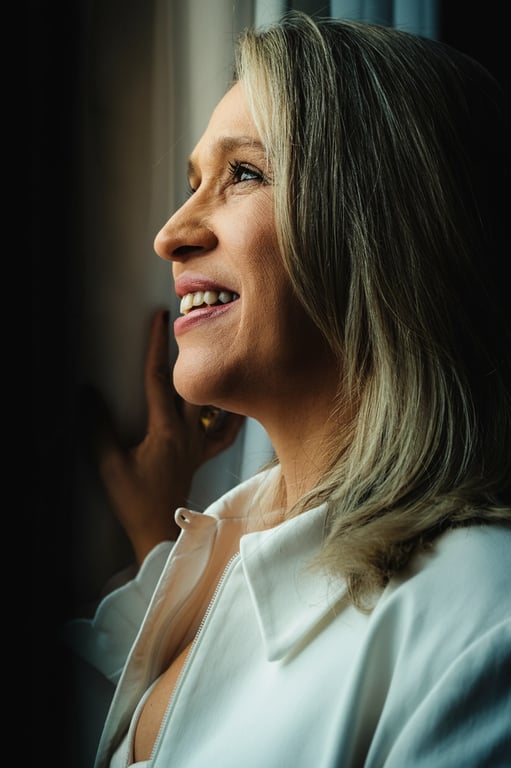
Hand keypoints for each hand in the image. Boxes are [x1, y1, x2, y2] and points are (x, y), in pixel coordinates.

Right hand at [84, 309, 244, 565]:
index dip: (157, 346)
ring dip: (217, 380)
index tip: (159, 318)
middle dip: (192, 354)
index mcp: (166, 429)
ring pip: (218, 405)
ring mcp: (200, 444)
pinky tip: (234, 403)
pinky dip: (231, 416)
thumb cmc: (134, 499)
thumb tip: (87, 394)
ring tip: (223, 357)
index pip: (159, 379)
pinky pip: (225, 433)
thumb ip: (99, 428)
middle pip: (195, 384)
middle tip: (193, 328)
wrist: (158, 530)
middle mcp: (188, 432)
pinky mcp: (203, 456)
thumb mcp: (110, 464)